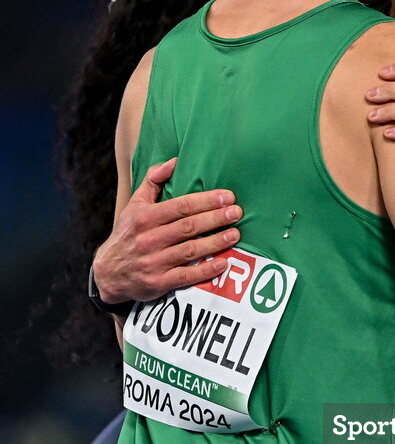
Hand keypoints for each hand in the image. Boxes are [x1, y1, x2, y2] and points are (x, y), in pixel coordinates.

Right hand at [93, 158, 242, 303]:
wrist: (108, 272)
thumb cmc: (128, 234)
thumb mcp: (134, 204)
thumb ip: (153, 180)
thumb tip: (174, 161)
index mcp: (145, 217)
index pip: (180, 206)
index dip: (206, 201)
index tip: (227, 197)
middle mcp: (149, 239)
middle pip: (188, 227)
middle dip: (215, 218)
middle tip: (236, 213)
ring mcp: (153, 262)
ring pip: (189, 250)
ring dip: (215, 242)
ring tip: (235, 234)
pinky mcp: (158, 283)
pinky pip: (185, 276)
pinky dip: (205, 270)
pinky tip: (223, 264)